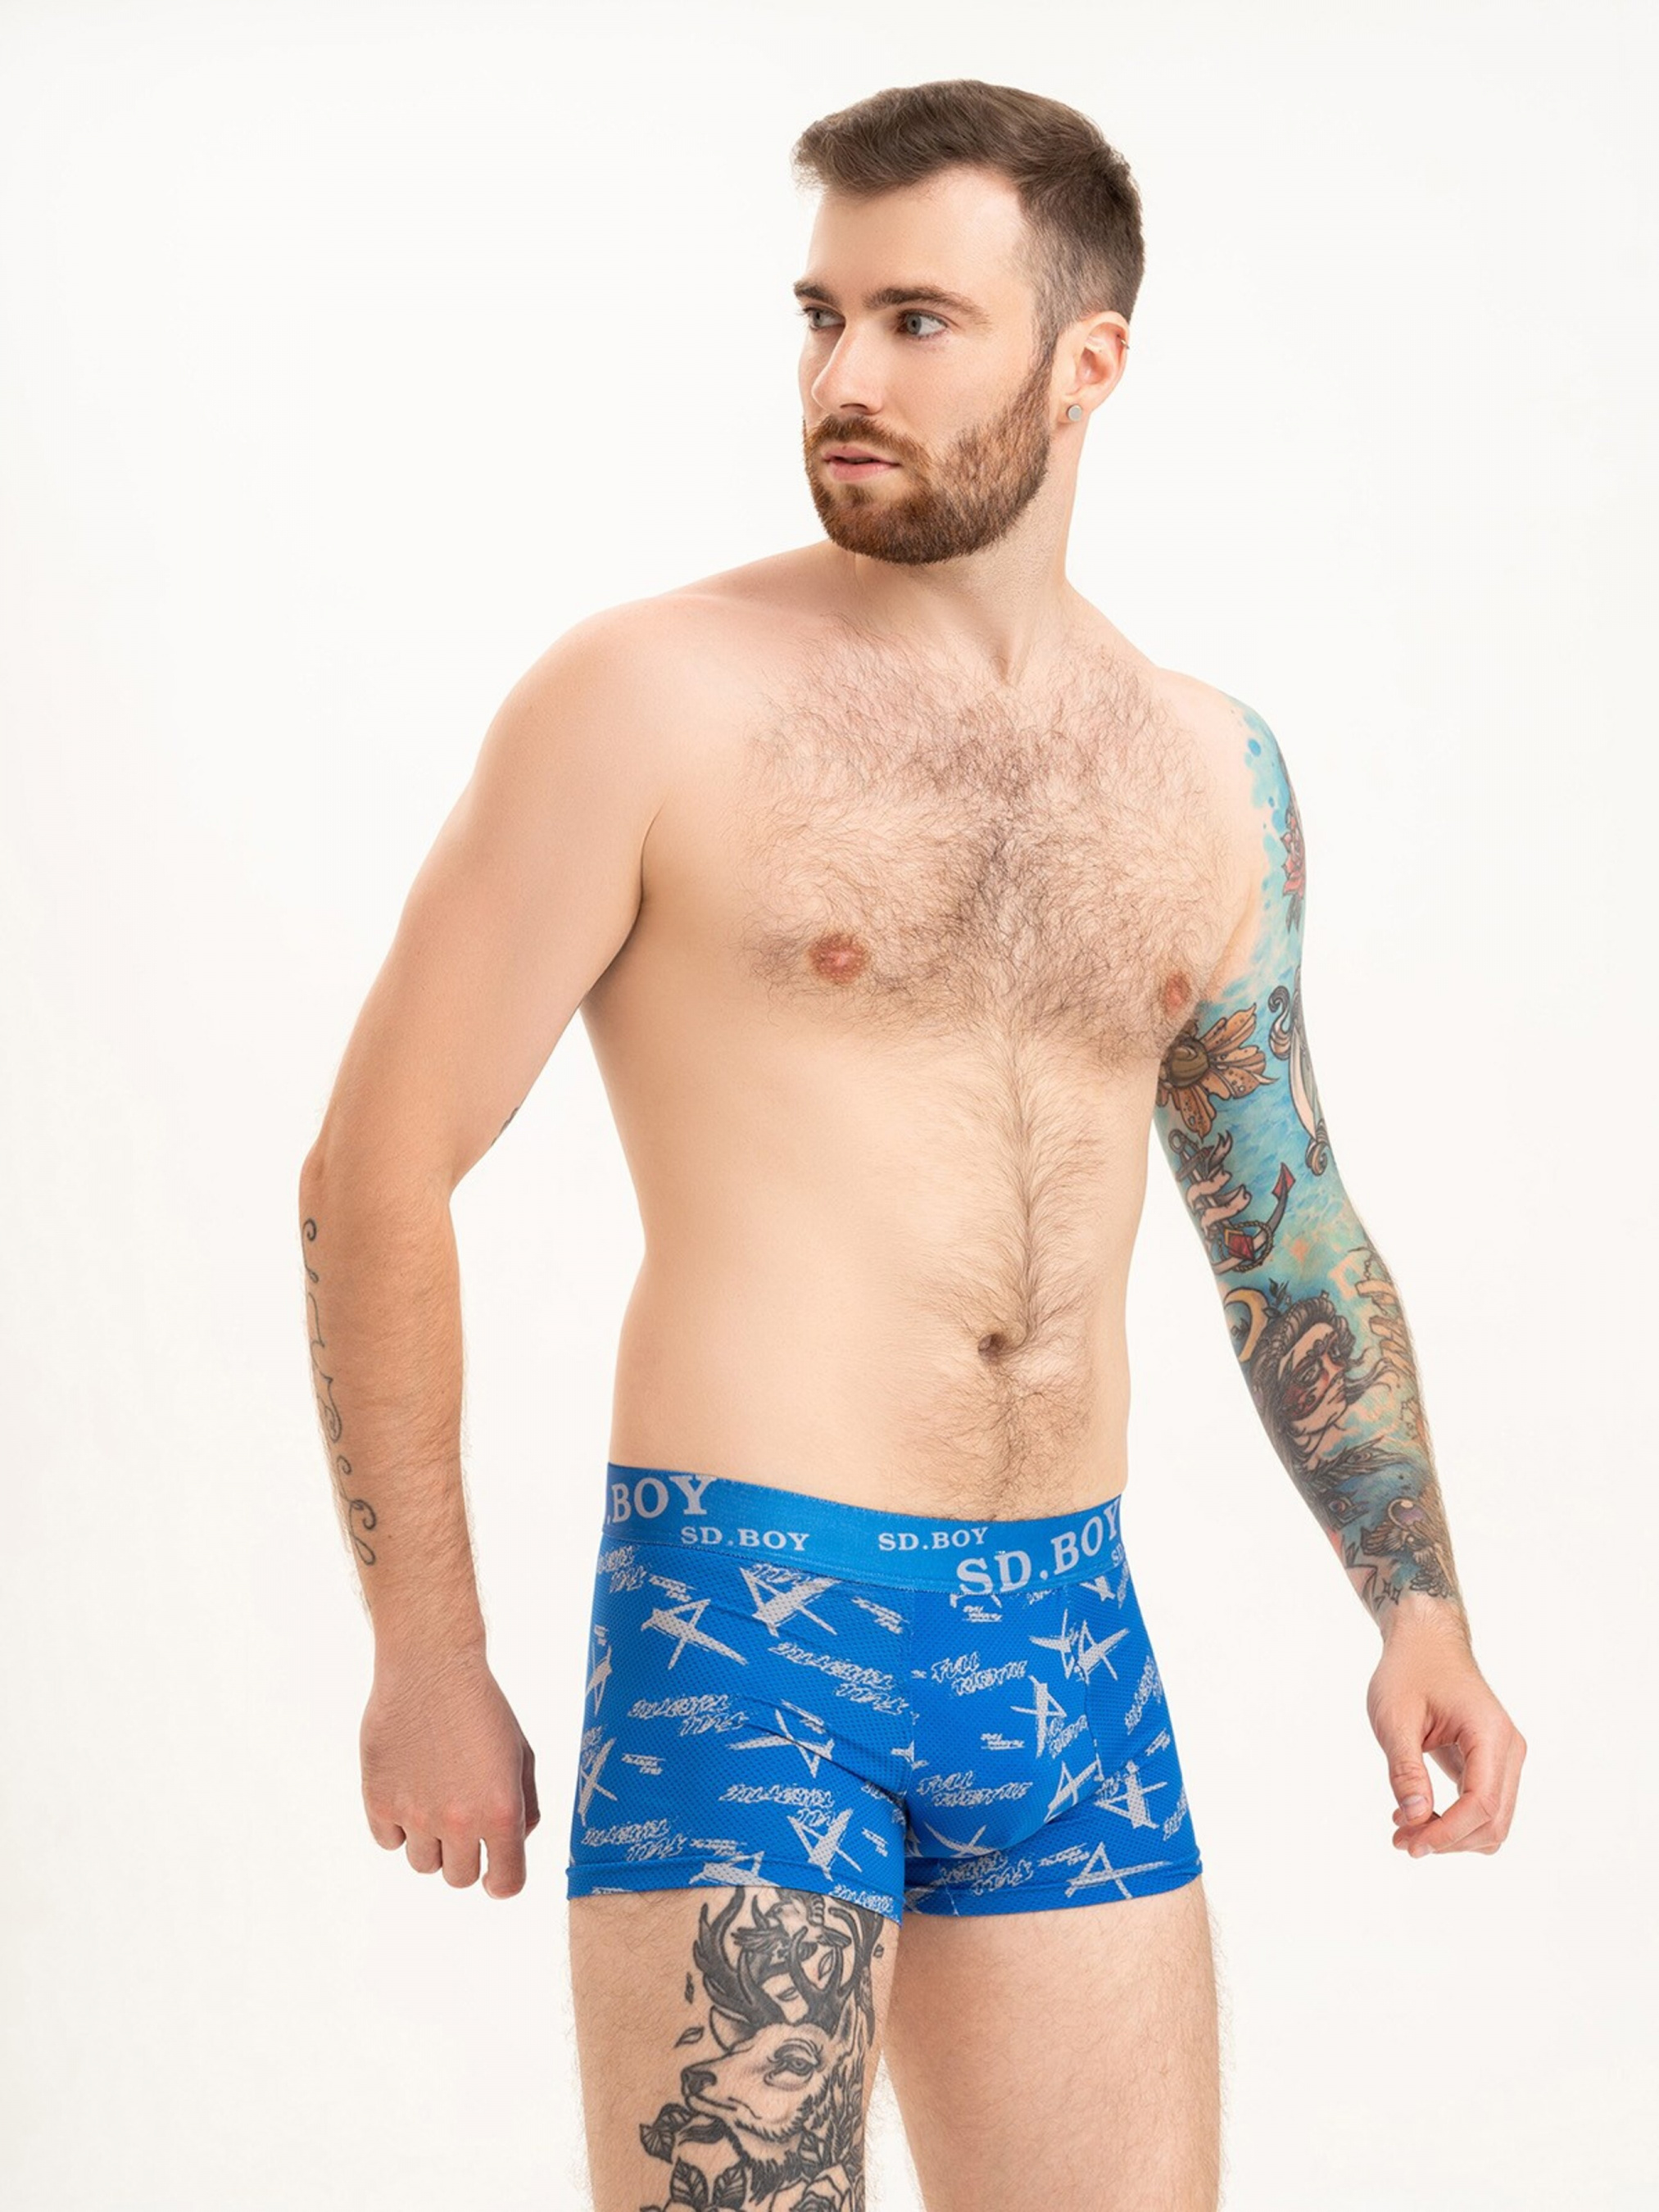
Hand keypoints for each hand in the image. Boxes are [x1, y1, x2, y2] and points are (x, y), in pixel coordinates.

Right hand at [360, 1644, 540, 1897]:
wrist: (431, 1667)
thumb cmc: (482, 1707)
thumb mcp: (522, 1754)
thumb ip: (525, 1806)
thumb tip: (513, 1844)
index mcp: (501, 1811)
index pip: (505, 1883)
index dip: (501, 1881)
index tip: (495, 1875)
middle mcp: (458, 1821)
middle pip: (459, 1878)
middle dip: (465, 1857)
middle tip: (462, 1822)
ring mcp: (415, 1815)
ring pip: (423, 1864)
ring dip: (431, 1843)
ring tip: (434, 1799)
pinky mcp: (378, 1801)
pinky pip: (389, 1841)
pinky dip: (398, 1826)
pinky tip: (408, 1789)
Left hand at [1367, 1623, 1525, 1858]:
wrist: (1426, 1641)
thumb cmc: (1408, 1672)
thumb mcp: (1394, 1717)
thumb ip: (1405, 1769)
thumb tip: (1416, 1819)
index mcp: (1490, 1733)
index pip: (1481, 1803)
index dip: (1447, 1833)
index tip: (1409, 1844)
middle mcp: (1509, 1749)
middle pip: (1493, 1822)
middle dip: (1448, 1840)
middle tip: (1399, 1839)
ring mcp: (1506, 1758)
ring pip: (1493, 1822)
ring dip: (1452, 1836)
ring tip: (1403, 1829)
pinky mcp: (1493, 1764)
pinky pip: (1484, 1808)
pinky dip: (1455, 1822)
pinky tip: (1416, 1814)